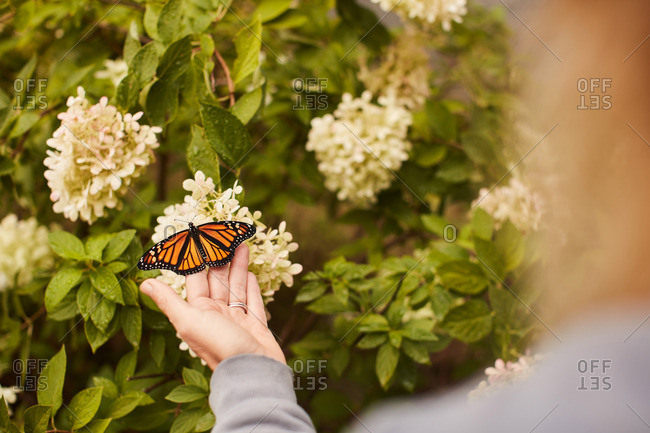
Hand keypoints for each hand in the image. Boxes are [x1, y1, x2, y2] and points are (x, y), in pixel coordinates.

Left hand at [140, 244, 284, 369]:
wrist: (253, 373)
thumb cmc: (220, 347)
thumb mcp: (190, 321)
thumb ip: (168, 301)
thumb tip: (143, 283)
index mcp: (199, 312)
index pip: (196, 278)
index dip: (197, 257)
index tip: (199, 236)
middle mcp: (217, 315)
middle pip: (217, 280)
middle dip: (221, 257)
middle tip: (224, 235)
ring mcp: (237, 320)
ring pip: (236, 287)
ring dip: (238, 266)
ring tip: (242, 245)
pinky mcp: (256, 326)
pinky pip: (252, 301)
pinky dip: (251, 287)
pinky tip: (251, 273)